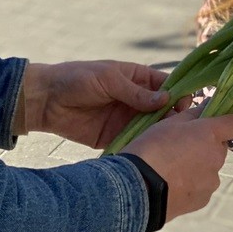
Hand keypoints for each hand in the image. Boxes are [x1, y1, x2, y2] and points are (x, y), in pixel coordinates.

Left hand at [22, 60, 187, 148]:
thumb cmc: (78, 79)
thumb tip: (166, 100)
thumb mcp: (109, 79)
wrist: (45, 100)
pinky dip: (141, 146)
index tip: (187, 104)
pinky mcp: (114, 136)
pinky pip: (133, 142)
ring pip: (150, 127)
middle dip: (172, 117)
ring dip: (159, 133)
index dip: (179, 94)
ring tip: (168, 141)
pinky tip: (150, 152)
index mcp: (138, 79)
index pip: (166, 86)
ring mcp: (126, 119)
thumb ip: (136, 92)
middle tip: (180, 127)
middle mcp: (136, 100)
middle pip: (162, 109)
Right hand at [121, 106, 232, 221]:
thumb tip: (208, 107)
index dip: (231, 121)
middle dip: (206, 145)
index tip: (220, 122)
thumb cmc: (151, 150)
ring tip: (172, 170)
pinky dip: (191, 184)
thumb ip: (194, 114)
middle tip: (181, 148)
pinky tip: (172, 184)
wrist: (136, 190)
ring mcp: (211, 180)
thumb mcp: (169, 123)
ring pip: (210, 167)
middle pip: (219, 147)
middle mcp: (217, 157)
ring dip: (198, 166)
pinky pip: (202, 186)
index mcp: (211, 134)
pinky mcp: (203, 199)